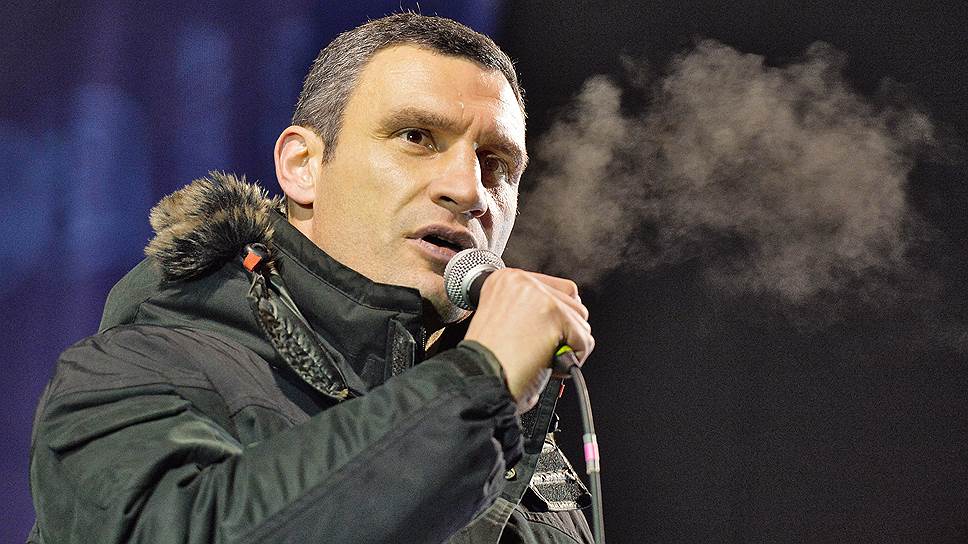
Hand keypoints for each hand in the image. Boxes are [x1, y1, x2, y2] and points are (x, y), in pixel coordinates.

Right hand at [463, 268, 593, 412]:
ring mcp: (538, 295)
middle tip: (540, 350)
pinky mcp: (553, 314)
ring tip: (543, 358)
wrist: (480, 382)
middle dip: (565, 331)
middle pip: (572, 302)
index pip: (556, 288)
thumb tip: (566, 310)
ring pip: (581, 319)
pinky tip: (548, 364)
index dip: (556, 316)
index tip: (545, 334)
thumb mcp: (504, 321)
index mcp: (505, 280)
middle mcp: (521, 281)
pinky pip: (584, 339)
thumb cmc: (490, 362)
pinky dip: (574, 358)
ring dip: (570, 345)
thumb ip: (530, 309)